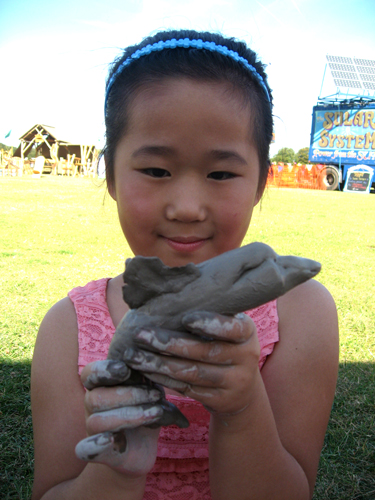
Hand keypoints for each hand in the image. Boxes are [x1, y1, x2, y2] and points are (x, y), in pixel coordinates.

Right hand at [75, 360, 162, 475]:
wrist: (143, 444)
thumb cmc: (146, 406)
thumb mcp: (150, 387)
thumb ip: (148, 376)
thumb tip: (158, 367)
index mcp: (101, 384)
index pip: (90, 373)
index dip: (105, 370)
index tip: (125, 370)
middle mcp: (92, 405)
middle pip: (96, 397)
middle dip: (129, 395)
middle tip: (156, 394)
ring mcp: (93, 429)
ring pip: (97, 421)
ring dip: (129, 416)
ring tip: (156, 413)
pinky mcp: (100, 453)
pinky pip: (86, 450)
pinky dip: (95, 446)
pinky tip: (110, 440)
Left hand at [124, 311, 259, 417]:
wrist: (242, 388)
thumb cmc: (225, 343)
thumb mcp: (226, 326)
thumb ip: (206, 312)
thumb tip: (165, 292)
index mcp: (246, 332)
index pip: (232, 328)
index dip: (210, 324)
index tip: (185, 318)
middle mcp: (245, 357)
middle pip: (205, 351)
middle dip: (170, 344)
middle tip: (141, 335)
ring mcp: (234, 381)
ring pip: (192, 373)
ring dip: (159, 364)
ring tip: (134, 355)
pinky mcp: (219, 400)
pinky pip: (187, 389)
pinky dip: (164, 379)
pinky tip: (146, 369)